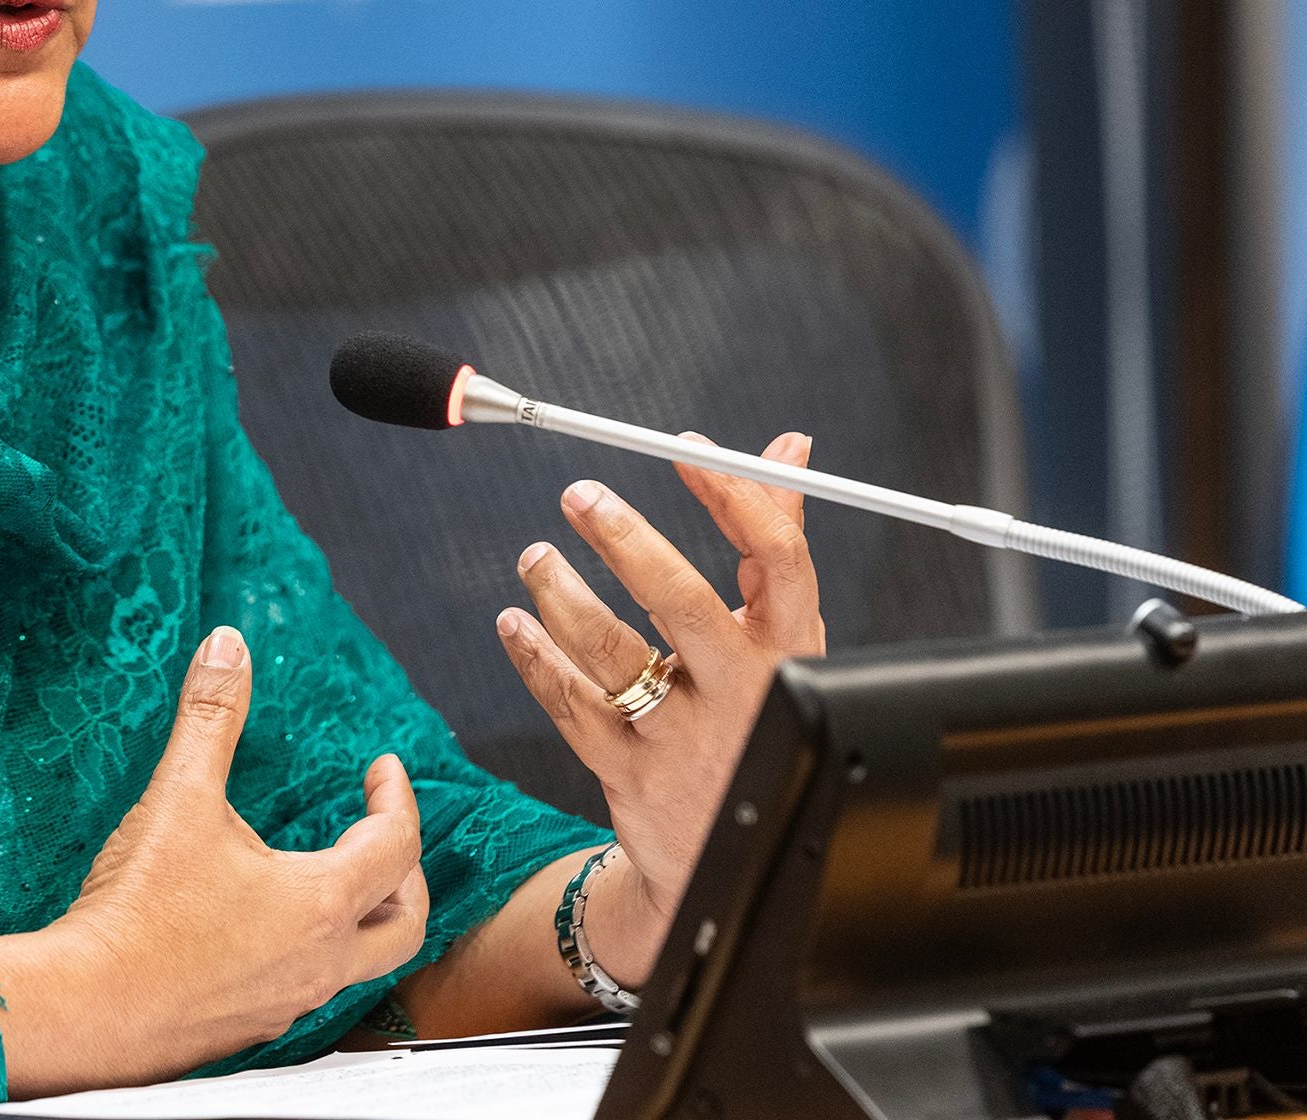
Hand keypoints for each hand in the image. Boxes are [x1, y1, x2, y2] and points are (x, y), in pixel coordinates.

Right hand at [0, 625, 430, 1096]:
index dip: (396, 797)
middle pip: (407, 924)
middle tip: (381, 832)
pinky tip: (270, 929)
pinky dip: (314, 951)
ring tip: (330, 878)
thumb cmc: (139, 909)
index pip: (397, 846)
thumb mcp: (179, 797)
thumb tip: (228, 645)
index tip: (382, 768)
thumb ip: (210, 718)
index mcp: (319, 903)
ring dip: (362, 917)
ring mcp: (289, 1002)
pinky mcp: (252, 1026)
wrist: (88, 1005)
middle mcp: (320, 962)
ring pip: (361, 965)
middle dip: (408, 872)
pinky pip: (310, 989)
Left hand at [495, 432, 825, 985]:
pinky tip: (515, 622)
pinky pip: (571, 704)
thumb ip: (774, 542)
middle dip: (627, 542)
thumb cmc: (755, 720)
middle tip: (581, 496)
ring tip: (535, 558)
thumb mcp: (785, 642)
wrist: (732, 857)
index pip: (775, 559)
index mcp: (791, 652)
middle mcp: (743, 694)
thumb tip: (787, 449)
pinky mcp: (632, 775)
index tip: (684, 449)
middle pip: (684, 603)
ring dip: (562, 596)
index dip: (730, 496)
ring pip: (612, 655)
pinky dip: (535, 657)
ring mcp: (685, 739)